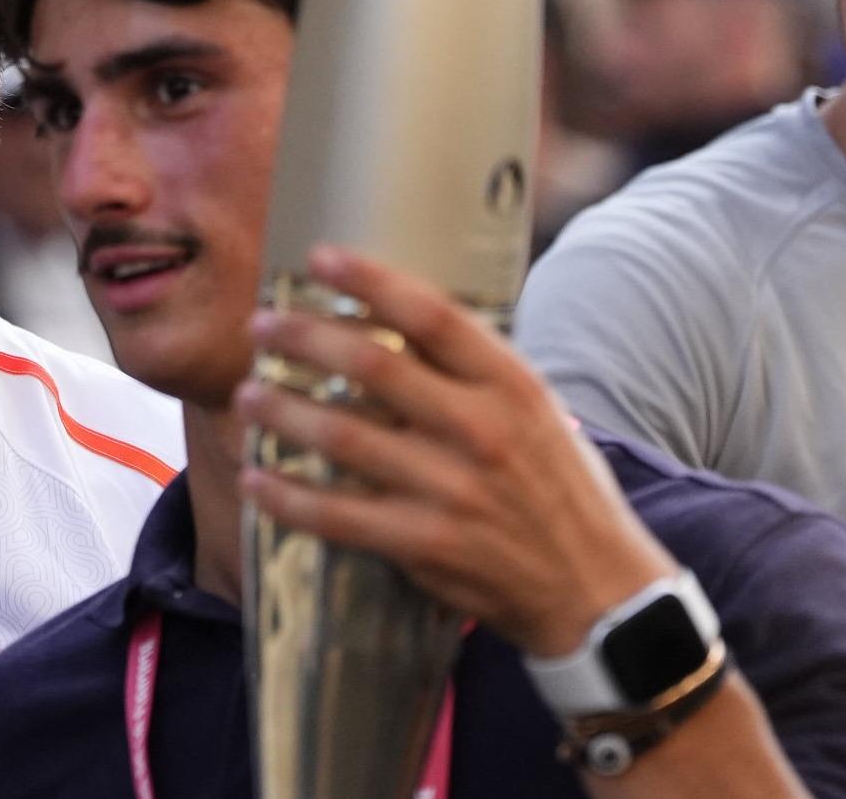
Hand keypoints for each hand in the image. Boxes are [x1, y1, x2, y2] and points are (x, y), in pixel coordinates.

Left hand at [235, 246, 676, 657]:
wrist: (597, 589)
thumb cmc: (559, 488)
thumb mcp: (536, 411)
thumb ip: (472, 371)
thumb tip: (394, 321)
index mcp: (511, 386)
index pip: (432, 314)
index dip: (370, 279)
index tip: (319, 257)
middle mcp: (482, 430)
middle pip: (372, 366)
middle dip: (304, 337)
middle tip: (261, 325)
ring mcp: (451, 489)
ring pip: (341, 437)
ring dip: (281, 411)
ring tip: (248, 393)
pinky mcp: (425, 544)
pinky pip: (337, 514)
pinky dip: (288, 496)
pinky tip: (257, 480)